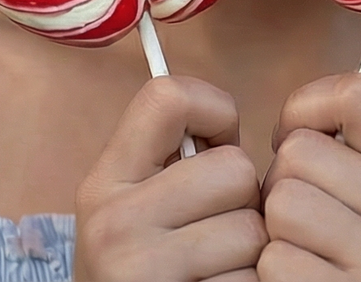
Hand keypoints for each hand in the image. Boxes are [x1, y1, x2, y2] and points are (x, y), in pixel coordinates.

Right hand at [75, 76, 266, 281]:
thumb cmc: (152, 267)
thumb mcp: (142, 206)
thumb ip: (180, 159)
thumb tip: (234, 113)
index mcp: (104, 183)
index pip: (169, 98)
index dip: (215, 112)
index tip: (217, 143)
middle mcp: (111, 223)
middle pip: (234, 169)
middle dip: (243, 200)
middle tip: (215, 230)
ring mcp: (140, 269)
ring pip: (254, 228)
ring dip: (252, 251)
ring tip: (217, 267)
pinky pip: (256, 278)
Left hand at [257, 74, 360, 280]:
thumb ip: (358, 159)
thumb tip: (297, 116)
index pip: (358, 96)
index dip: (308, 107)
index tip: (299, 137)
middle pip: (300, 154)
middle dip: (282, 183)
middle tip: (302, 219)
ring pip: (281, 204)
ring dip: (273, 233)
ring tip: (300, 253)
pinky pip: (274, 261)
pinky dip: (269, 275)